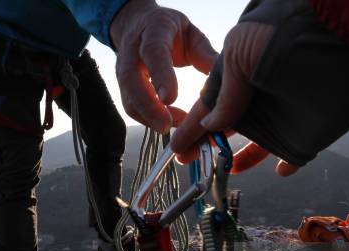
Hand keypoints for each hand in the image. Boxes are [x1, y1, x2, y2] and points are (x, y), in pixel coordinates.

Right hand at [110, 0, 216, 133]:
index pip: (153, 52)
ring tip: (171, 128)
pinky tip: (170, 123)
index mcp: (154, 30)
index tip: (170, 99)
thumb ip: (205, 55)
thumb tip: (224, 80)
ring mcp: (123, 69)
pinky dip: (149, 119)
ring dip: (148, 117)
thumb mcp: (192, 35)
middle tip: (166, 126)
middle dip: (147, 106)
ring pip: (128, 98)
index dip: (160, 76)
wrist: (140, 24)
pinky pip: (132, 107)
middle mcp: (132, 50)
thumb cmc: (171, 31)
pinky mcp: (124, 86)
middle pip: (130, 80)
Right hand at [170, 21, 298, 176]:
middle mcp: (259, 99)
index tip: (177, 146)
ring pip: (256, 145)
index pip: (209, 108)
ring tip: (222, 170)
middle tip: (188, 161)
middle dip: (206, 145)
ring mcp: (282, 118)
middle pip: (228, 127)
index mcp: (239, 78)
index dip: (192, 128)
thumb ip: (222, 91)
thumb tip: (210, 123)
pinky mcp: (306, 135)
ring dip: (240, 159)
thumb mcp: (238, 53)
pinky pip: (295, 156)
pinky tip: (278, 171)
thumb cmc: (281, 37)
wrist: (336, 41)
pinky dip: (286, 165)